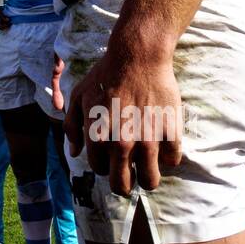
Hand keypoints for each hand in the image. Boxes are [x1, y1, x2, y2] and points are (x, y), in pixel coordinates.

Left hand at [61, 48, 182, 195]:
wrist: (138, 57)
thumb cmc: (105, 76)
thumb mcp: (79, 97)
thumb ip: (72, 126)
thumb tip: (75, 152)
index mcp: (98, 137)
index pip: (100, 169)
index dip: (104, 165)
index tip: (110, 158)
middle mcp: (122, 143)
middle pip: (123, 185)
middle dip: (124, 185)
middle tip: (129, 177)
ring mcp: (148, 139)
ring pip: (151, 180)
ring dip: (148, 178)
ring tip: (149, 169)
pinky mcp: (170, 132)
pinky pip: (172, 161)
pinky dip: (168, 158)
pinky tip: (163, 146)